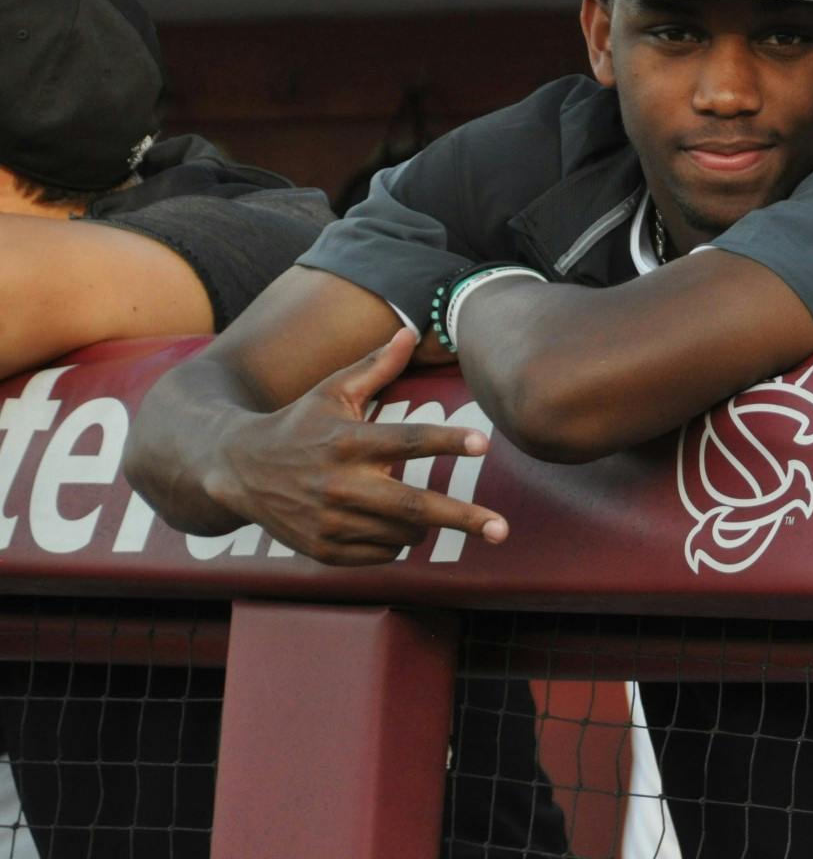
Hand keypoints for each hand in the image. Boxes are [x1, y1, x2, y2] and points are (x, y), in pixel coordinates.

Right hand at [205, 330, 509, 564]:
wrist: (237, 472)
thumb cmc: (297, 424)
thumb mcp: (332, 391)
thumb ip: (376, 367)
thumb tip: (410, 331)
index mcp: (347, 442)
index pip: (407, 441)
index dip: (447, 440)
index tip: (484, 443)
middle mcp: (340, 486)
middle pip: (415, 506)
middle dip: (463, 518)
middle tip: (502, 529)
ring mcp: (331, 523)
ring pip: (404, 533)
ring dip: (424, 524)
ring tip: (422, 509)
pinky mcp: (324, 551)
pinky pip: (382, 553)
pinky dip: (395, 541)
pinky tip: (383, 522)